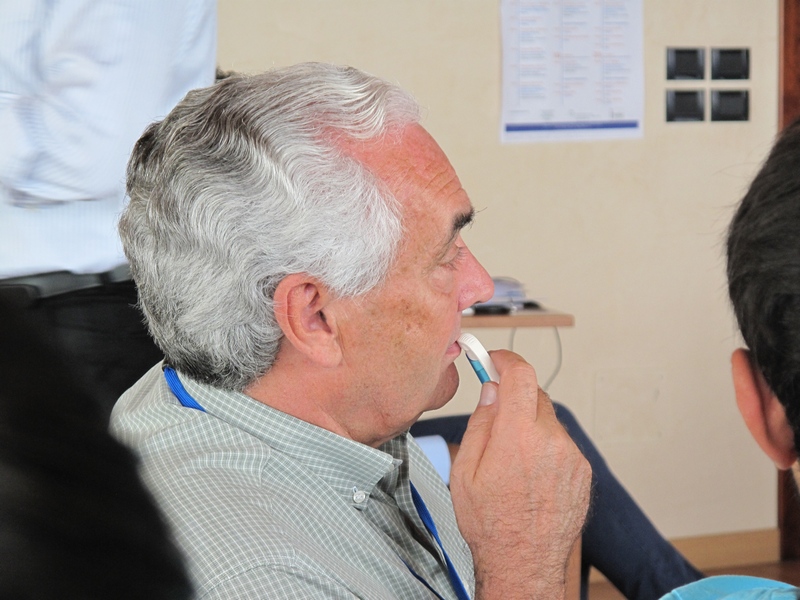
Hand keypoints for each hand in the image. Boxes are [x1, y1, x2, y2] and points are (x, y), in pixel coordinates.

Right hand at [449, 350, 590, 599]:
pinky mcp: (583, 472)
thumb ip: (481, 422)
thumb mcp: (465, 470)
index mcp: (518, 436)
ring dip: (531, 427)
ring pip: (549, 421)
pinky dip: (546, 448)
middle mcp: (551, 441)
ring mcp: (571, 457)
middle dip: (515, 398)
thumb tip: (492, 392)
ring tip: (513, 462)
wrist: (524, 564)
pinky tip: (530, 476)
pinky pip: (562, 444)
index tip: (495, 359)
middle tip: (497, 415)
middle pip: (535, 395)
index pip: (520, 375)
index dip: (506, 360)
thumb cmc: (491, 525)